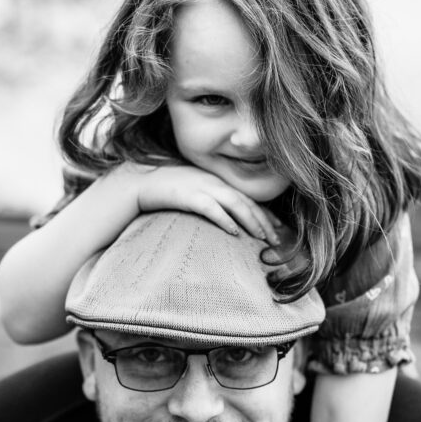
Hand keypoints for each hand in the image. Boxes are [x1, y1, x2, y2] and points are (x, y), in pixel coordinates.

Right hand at [130, 162, 281, 242]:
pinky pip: (211, 208)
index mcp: (218, 184)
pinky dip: (224, 219)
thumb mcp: (195, 194)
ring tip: (263, 237)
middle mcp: (215, 183)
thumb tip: (227, 224)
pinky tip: (234, 232)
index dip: (265, 216)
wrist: (142, 180)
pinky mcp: (189, 196)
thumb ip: (212, 204)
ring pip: (235, 204)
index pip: (248, 200)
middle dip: (265, 222)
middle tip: (278, 241)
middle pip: (247, 203)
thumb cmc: (168, 190)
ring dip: (252, 221)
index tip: (278, 231)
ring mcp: (203, 188)